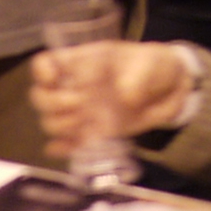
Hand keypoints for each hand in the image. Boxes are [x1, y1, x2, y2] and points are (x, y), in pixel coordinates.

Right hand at [27, 41, 190, 147]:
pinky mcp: (92, 134)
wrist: (169, 90)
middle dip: (54, 104)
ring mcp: (81, 112)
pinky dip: (63, 149)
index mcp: (81, 62)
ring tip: (87, 123)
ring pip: (50, 121)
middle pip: (40, 97)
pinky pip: (66, 144)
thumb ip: (137, 76)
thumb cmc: (153, 66)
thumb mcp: (149, 63)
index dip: (42, 72)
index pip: (45, 63)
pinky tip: (71, 148)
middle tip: (82, 105)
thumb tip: (125, 98)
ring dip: (61, 126)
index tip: (54, 80)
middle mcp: (74, 87)